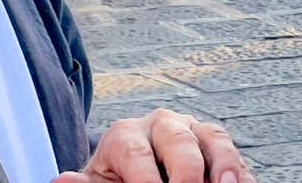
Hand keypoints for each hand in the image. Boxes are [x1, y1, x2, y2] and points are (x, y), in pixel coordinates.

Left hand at [53, 108, 255, 182]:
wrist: (132, 178)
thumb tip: (62, 181)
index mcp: (125, 135)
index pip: (135, 154)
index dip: (145, 182)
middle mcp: (160, 125)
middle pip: (177, 140)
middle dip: (186, 170)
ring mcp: (192, 131)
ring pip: (212, 137)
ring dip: (224, 163)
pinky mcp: (215, 144)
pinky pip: (231, 151)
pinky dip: (239, 170)